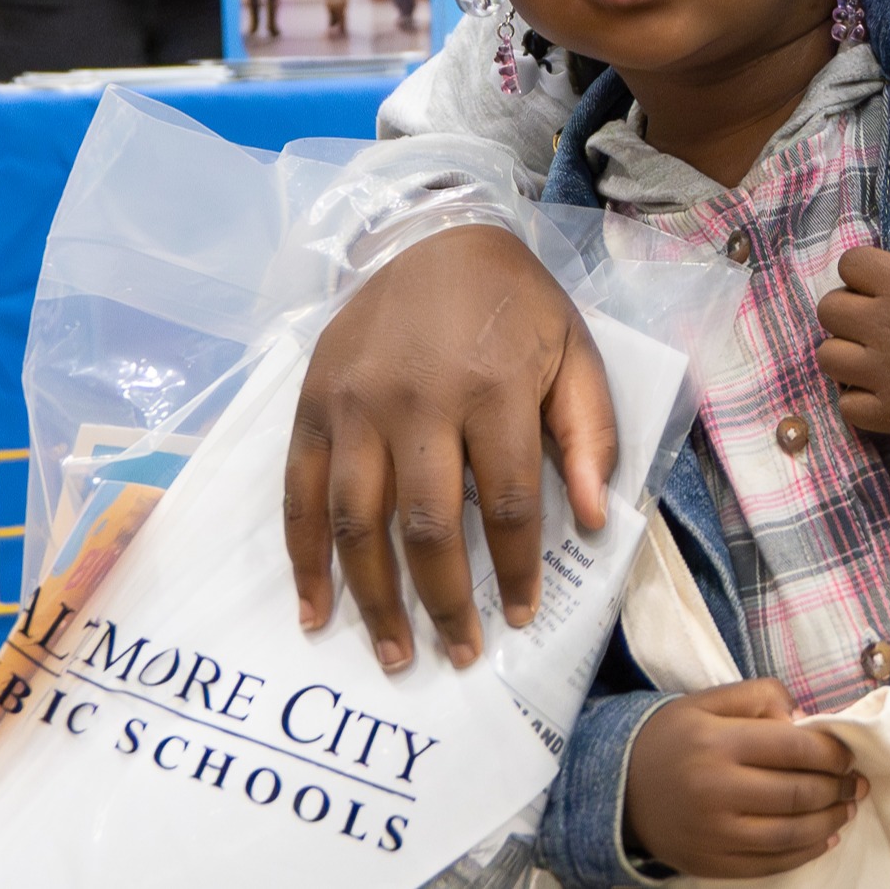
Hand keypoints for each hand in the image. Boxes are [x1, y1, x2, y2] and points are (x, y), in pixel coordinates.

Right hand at [283, 223, 616, 671]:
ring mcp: (353, 405)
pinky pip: (300, 495)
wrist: (429, 233)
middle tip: (459, 655)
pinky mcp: (311, 405)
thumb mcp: (575, 351)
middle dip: (444, 603)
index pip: (507, 504)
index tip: (520, 617)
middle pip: (427, 527)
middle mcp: (415, 401)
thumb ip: (589, 434)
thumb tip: (589, 520)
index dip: (515, 570)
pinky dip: (304, 560)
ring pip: (358, 523)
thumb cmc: (513, 303)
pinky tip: (315, 611)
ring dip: (374, 600)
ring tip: (393, 656)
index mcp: (492, 389)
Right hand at [624, 681, 864, 877]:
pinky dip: (805, 852)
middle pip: (798, 792)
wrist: (618, 787)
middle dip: (838, 788)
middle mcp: (716, 790)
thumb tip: (805, 720)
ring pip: (791, 833)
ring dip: (830, 821)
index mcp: (717, 742)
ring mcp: (714, 832)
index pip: (795, 747)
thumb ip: (760, 696)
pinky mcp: (712, 862)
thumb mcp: (707, 701)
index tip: (847, 754)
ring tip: (846, 808)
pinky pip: (770, 863)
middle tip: (855, 782)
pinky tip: (823, 837)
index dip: (833, 752)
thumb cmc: (672, 738)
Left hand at [816, 186, 889, 443]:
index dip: (862, 275)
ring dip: (848, 358)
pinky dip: (861, 402)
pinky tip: (885, 393)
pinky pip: (846, 405)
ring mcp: (883, 372)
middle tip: (875, 325)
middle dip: (848, 315)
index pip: (849, 264)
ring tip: (876, 360)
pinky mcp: (887, 413)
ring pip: (827, 357)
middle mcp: (885, 326)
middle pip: (828, 309)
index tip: (881, 288)